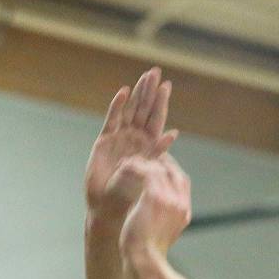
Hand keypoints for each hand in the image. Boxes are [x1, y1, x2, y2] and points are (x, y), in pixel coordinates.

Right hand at [86, 67, 176, 222]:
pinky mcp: (104, 141)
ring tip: (144, 77)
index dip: (161, 103)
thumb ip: (158, 151)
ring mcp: (119, 138)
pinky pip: (112, 120)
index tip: (167, 86)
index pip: (156, 119)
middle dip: (149, 91)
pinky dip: (117, 106)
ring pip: (129, 110)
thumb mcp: (149, 171)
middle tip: (155, 72)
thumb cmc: (130, 194)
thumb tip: (174, 133)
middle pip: (143, 110)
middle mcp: (134, 138)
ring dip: (137, 94)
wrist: (109, 206)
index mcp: (148, 145)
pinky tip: (124, 93)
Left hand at [119, 155, 191, 259]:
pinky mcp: (156, 196)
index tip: (150, 166)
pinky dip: (134, 168)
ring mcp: (171, 198)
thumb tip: (157, 217)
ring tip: (125, 164)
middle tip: (137, 160)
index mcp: (184, 211)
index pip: (181, 181)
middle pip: (172, 171)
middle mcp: (181, 203)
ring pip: (158, 169)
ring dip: (140, 164)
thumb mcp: (159, 236)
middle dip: (154, 162)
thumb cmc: (146, 255)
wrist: (145, 263)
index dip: (166, 170)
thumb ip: (162, 221)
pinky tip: (123, 168)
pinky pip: (146, 172)